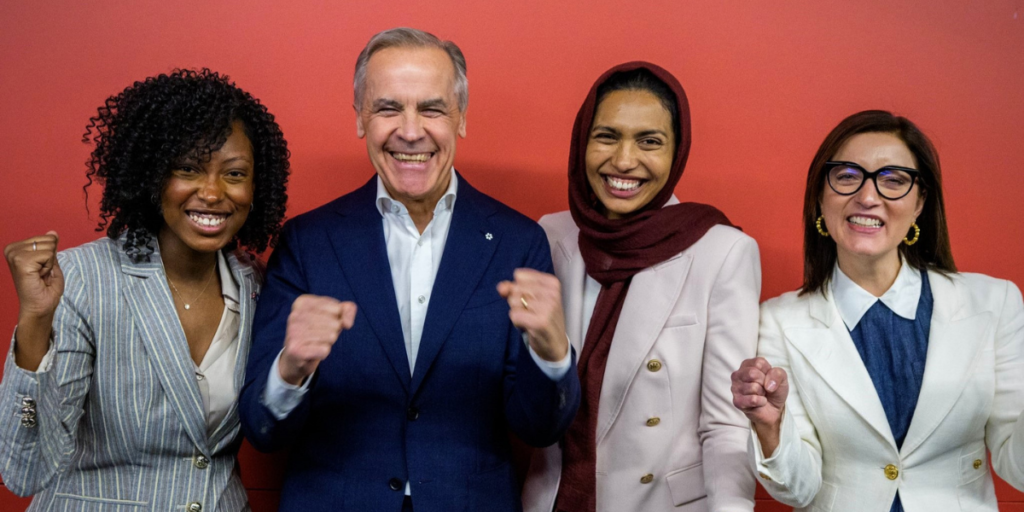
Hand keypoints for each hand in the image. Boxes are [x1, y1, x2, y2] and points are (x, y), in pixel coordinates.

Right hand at [5, 232, 63, 369]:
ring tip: (39, 276)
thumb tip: (52, 232)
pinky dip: (48, 267)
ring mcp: (15, 255)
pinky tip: (39, 277)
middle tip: (41, 274)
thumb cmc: (44, 289)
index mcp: (16, 248)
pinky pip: (48, 255)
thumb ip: (50, 247)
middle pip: (48, 240)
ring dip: (49, 264)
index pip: (46, 238)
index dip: (50, 256)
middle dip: (50, 259)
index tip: (40, 270)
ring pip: (49, 247)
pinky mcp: (21, 261)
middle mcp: (12, 249)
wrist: (39, 307)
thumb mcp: (50, 263)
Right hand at [278, 295, 356, 385]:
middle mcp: (295, 315)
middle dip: (333, 332)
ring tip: (315, 343)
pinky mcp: (295, 349)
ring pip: (331, 337)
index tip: (323, 322)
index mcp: (302, 302)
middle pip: (335, 323)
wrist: (298, 356)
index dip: (337, 318)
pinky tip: (312, 352)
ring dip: (328, 342)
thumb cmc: (318, 332)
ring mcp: (293, 332)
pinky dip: (323, 353)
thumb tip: (347, 323)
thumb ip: (347, 310)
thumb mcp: (335, 316)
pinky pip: (325, 350)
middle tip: (319, 335)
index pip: (337, 308)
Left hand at [497, 269, 567, 361]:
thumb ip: (513, 288)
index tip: (532, 300)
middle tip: (531, 312)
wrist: (556, 344)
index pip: (519, 275)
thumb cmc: (542, 317)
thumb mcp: (531, 298)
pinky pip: (514, 315)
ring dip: (517, 312)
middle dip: (517, 301)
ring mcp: (547, 307)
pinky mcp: (540, 321)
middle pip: (515, 288)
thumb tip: (501, 287)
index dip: (520, 289)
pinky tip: (528, 326)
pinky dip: (517, 322)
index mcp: (552, 282)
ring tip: (531, 319)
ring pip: (513, 301)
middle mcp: (552, 292)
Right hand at [731, 357, 788, 454]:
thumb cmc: (776, 394)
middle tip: (765, 391)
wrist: (774, 413)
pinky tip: (758, 404)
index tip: (769, 381)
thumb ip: (777, 374)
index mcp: (749, 365)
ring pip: (752, 386)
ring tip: (761, 398)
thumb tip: (766, 385)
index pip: (758, 363)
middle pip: (754, 373)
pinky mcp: (736, 402)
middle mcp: (739, 375)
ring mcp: (735, 388)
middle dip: (765, 384)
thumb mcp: (783, 379)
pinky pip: (748, 399)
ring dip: (762, 394)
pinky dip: (758, 402)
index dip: (768, 373)